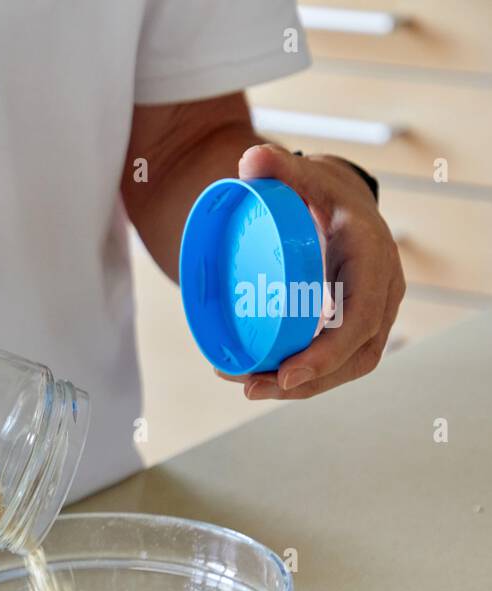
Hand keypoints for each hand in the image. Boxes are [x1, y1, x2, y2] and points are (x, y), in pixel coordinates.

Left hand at [218, 144, 405, 399]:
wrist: (337, 199)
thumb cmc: (318, 190)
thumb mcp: (301, 176)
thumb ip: (277, 168)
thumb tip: (251, 161)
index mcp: (373, 257)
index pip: (361, 316)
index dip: (328, 351)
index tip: (288, 373)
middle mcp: (383, 290)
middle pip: (356, 353)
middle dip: (308, 380)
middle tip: (253, 387)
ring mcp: (373, 311)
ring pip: (349, 364)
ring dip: (303, 386)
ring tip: (250, 387)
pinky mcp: (357, 324)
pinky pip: (339, 360)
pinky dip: (305, 376)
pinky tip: (262, 380)